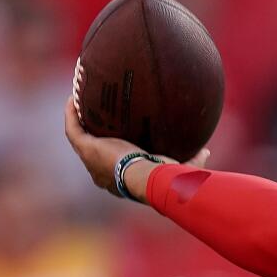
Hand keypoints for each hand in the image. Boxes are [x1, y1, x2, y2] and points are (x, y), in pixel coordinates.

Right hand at [64, 97, 209, 200]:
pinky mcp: (85, 149)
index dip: (114, 151)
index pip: (115, 165)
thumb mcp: (179, 168)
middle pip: (93, 152)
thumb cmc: (164, 178)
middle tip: (96, 115)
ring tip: (80, 102)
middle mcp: (102, 173)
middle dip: (94, 135)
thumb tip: (206, 151)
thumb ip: (192, 160)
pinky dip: (71, 113)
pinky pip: (72, 128)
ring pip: (79, 138)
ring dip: (78, 120)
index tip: (118, 138)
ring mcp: (91, 161)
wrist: (147, 179)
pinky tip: (74, 97)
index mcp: (121, 180)